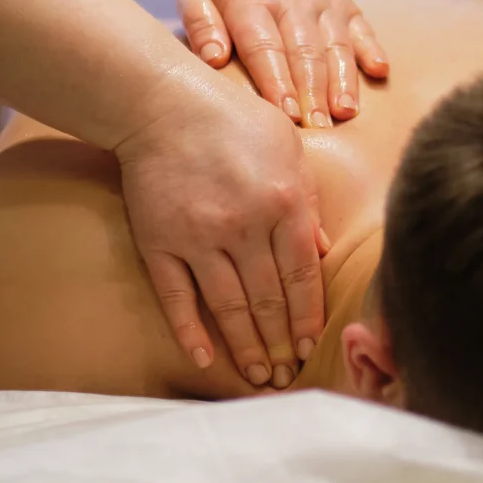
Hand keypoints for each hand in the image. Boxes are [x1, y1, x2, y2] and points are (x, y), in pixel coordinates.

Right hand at [115, 75, 329, 385]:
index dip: (309, 317)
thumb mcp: (290, 148)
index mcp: (284, 204)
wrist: (166, 104)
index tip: (313, 346)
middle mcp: (245, 227)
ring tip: (258, 378)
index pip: (303, 276)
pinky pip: (177, 298)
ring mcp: (199, 238)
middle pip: (269, 300)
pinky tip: (204, 359)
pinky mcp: (160, 243)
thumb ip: (308, 201)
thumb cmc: (236, 120)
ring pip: (229, 308)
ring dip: (246, 348)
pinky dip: (191, 331)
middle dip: (282, 344)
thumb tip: (322, 253)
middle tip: (288, 376)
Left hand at [176, 0, 388, 125]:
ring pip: (336, 43)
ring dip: (343, 79)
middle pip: (306, 50)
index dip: (276, 80)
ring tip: (346, 112)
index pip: (265, 45)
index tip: (284, 114)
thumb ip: (199, 24)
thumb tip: (213, 59)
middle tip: (318, 128)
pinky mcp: (343, 3)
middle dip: (313, 91)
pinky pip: (361, 27)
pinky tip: (380, 71)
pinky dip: (372, 48)